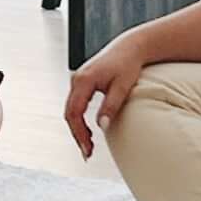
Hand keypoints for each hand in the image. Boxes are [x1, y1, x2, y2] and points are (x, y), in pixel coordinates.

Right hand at [64, 30, 156, 157]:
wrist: (130, 47)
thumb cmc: (128, 64)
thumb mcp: (123, 86)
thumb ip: (111, 105)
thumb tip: (101, 126)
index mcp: (84, 80)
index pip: (74, 112)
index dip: (79, 133)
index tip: (87, 148)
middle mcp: (76, 79)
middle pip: (70, 113)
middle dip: (77, 135)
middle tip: (88, 153)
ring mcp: (77, 80)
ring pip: (71, 110)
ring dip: (78, 129)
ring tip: (88, 146)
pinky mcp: (81, 83)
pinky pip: (75, 105)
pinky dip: (79, 120)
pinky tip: (88, 132)